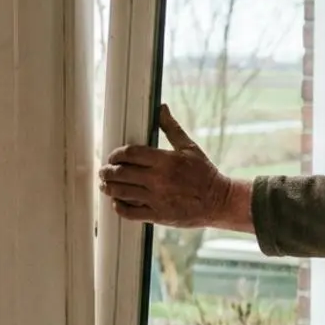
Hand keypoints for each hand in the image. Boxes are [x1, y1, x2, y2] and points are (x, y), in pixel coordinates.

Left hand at [99, 104, 253, 230]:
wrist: (219, 201)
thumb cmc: (205, 174)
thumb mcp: (190, 148)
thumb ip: (171, 128)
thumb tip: (161, 108)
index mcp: (165, 161)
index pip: (130, 154)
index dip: (116, 154)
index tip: (113, 156)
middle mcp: (159, 180)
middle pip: (121, 173)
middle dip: (107, 171)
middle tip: (104, 170)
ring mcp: (157, 199)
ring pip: (122, 193)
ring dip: (109, 188)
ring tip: (105, 185)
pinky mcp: (158, 215)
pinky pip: (131, 213)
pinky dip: (119, 207)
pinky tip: (118, 202)